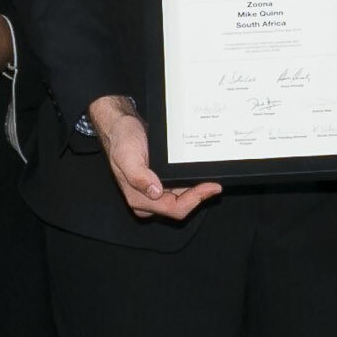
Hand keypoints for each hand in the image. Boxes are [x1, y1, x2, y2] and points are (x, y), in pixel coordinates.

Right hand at [90, 94, 217, 222]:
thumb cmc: (121, 140)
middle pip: (181, 206)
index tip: (210, 188)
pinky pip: (181, 187)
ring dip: (197, 189)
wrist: (121, 127)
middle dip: (199, 196)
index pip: (173, 209)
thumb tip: (154, 191)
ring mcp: (155, 192)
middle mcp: (147, 200)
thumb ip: (138, 175)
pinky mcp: (161, 183)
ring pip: (183, 197)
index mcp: (139, 200)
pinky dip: (192, 181)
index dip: (194, 201)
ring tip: (210, 176)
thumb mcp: (127, 156)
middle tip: (215, 182)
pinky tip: (200, 172)